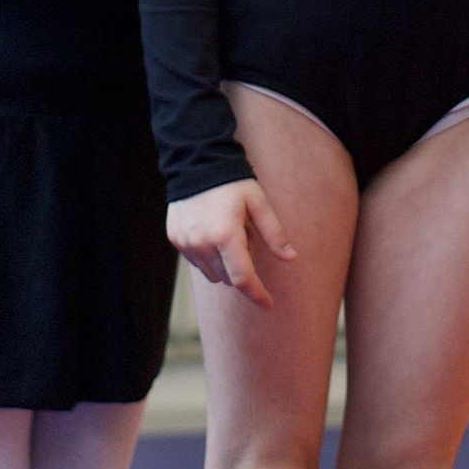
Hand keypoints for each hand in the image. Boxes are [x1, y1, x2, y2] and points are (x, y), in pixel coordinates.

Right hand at [168, 177, 298, 308]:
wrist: (196, 164)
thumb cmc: (233, 183)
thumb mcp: (259, 203)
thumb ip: (275, 234)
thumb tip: (292, 259)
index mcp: (226, 235)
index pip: (243, 279)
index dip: (258, 295)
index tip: (269, 305)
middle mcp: (203, 243)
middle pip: (228, 278)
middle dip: (243, 267)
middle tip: (246, 235)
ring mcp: (186, 243)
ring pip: (212, 273)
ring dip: (225, 264)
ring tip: (228, 231)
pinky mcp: (176, 240)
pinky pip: (197, 262)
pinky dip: (209, 256)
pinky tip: (213, 231)